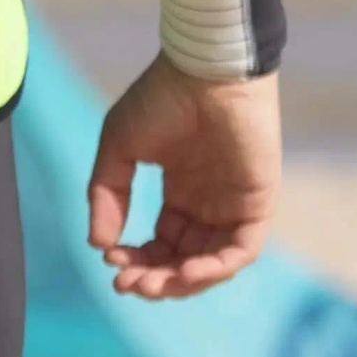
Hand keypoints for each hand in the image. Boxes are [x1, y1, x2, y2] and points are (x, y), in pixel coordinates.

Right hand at [88, 57, 279, 298]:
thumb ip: (108, 194)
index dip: (137, 258)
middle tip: (126, 285)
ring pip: (212, 263)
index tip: (110, 263)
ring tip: (151, 284)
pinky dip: (215, 268)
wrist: (205, 70)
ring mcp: (234, 206)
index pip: (161, 242)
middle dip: (155, 277)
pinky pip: (241, 250)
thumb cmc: (161, 98)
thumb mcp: (119, 146)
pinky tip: (186, 271)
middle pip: (184, 259)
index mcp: (181, 191)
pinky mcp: (257, 204)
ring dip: (182, 281)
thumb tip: (98, 246)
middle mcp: (209, 205)